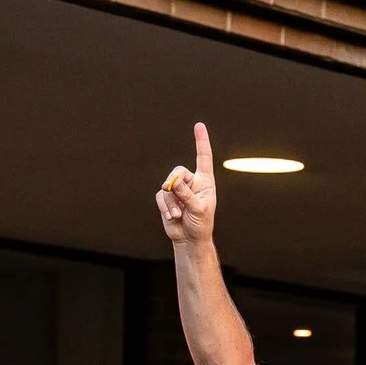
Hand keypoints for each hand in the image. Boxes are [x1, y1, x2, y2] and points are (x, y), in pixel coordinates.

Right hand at [154, 122, 218, 246]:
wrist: (189, 239)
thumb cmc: (201, 224)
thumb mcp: (198, 209)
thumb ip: (187, 194)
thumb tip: (173, 182)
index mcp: (205, 181)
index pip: (203, 157)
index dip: (201, 141)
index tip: (198, 125)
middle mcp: (191, 183)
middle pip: (178, 171)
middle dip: (174, 183)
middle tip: (174, 193)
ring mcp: (178, 190)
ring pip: (167, 186)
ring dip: (171, 203)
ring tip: (178, 215)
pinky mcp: (167, 199)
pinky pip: (161, 197)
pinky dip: (165, 207)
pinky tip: (172, 217)